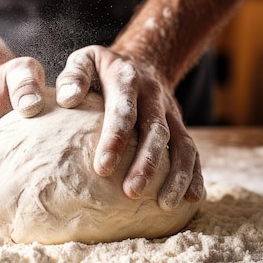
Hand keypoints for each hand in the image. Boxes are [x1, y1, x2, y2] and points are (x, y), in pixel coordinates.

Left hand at [55, 45, 203, 208]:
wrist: (143, 60)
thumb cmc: (104, 68)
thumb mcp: (86, 59)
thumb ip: (74, 75)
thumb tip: (68, 99)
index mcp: (126, 78)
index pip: (123, 110)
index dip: (115, 138)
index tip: (103, 168)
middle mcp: (153, 94)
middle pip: (155, 131)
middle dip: (146, 163)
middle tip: (131, 192)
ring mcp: (170, 111)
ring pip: (181, 143)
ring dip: (176, 174)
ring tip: (165, 204)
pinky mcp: (180, 125)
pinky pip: (192, 150)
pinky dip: (195, 174)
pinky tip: (191, 198)